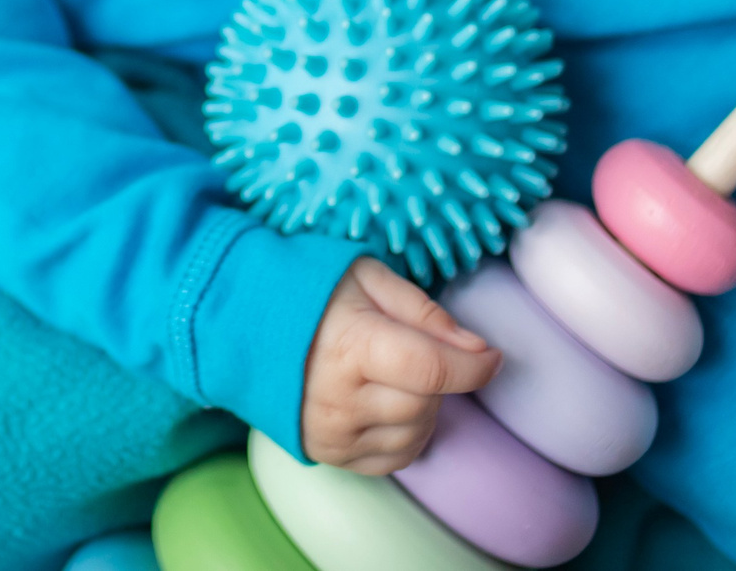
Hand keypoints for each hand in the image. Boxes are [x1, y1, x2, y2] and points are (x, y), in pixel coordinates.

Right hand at [299, 257, 500, 473]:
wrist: (243, 326)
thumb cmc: (309, 293)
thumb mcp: (367, 277)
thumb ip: (425, 311)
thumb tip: (476, 349)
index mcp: (351, 346)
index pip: (432, 369)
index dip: (474, 366)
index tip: (492, 356)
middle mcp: (340, 399)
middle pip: (426, 403)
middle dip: (438, 377)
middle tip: (413, 349)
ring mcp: (332, 433)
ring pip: (416, 433)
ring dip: (423, 406)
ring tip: (394, 373)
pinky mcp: (329, 454)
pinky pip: (395, 458)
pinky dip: (407, 433)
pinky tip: (388, 403)